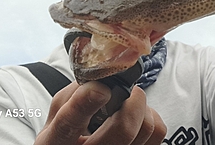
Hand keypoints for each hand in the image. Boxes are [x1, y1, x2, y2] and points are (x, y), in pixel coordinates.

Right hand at [35, 82, 166, 144]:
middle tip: (125, 91)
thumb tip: (100, 76)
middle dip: (131, 100)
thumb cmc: (68, 128)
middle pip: (123, 129)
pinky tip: (136, 117)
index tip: (100, 88)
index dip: (85, 103)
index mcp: (57, 141)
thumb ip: (74, 93)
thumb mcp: (58, 113)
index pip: (69, 124)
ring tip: (127, 105)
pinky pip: (158, 131)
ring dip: (141, 107)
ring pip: (146, 127)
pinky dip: (151, 116)